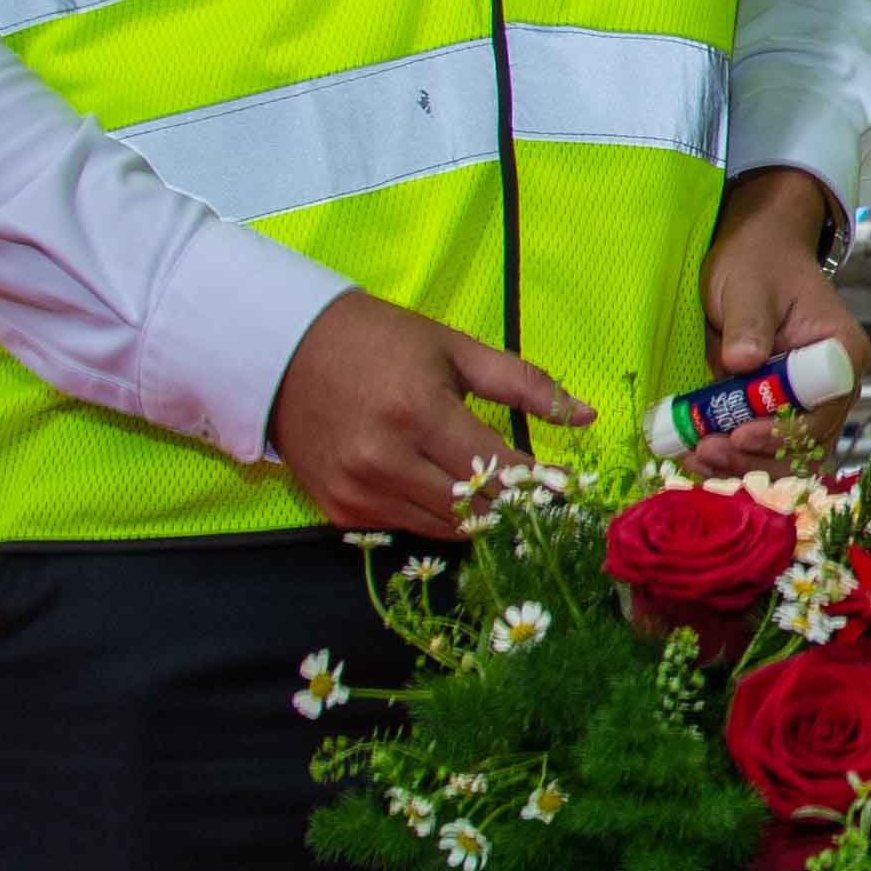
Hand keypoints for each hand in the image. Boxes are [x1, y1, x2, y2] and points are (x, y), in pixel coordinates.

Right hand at [267, 289, 591, 537]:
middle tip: (538, 498)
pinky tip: (445, 494)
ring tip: (499, 498)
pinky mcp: (340, 510)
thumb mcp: (453, 349)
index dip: (540, 483)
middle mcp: (386, 460)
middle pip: (476, 509)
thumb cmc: (377, 341)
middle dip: (513, 505)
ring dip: (478, 517)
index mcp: (418, 412)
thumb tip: (586, 416)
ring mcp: (359, 491)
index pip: (498, 468)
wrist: (283, 350)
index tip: (566, 486)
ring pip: (445, 529)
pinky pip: (407, 528)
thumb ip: (523, 384)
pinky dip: (435, 517)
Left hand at [690, 167, 865, 473]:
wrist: (755, 252)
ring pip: (785, 454)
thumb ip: (748, 324)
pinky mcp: (776, 409)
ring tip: (697, 457)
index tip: (740, 434)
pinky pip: (762, 446)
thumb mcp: (748, 285)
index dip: (785, 430)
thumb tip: (742, 362)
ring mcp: (806, 402)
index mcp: (841, 353)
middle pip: (806, 443)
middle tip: (707, 452)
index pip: (823, 409)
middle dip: (756, 457)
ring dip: (742, 464)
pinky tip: (698, 453)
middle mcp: (832, 386)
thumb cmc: (759, 261)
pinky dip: (733, 457)